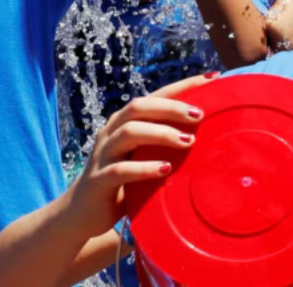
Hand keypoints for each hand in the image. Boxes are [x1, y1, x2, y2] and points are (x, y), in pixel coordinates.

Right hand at [59, 73, 209, 239]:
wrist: (80, 214)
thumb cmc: (123, 181)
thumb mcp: (144, 157)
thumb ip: (165, 144)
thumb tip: (210, 134)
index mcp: (124, 123)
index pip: (155, 96)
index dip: (182, 85)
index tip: (213, 78)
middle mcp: (111, 133)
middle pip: (138, 107)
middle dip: (170, 107)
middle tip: (200, 114)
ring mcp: (102, 156)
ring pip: (128, 132)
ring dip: (160, 134)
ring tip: (188, 141)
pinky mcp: (98, 181)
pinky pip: (120, 170)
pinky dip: (144, 168)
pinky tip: (165, 170)